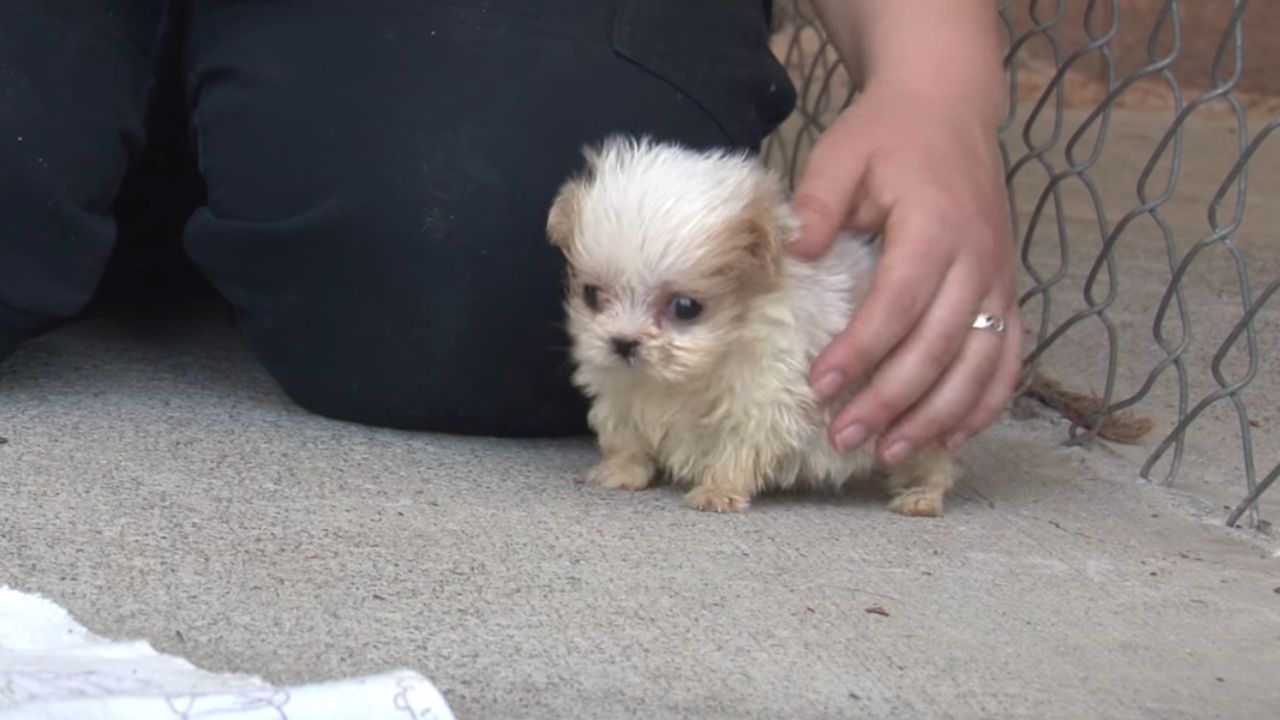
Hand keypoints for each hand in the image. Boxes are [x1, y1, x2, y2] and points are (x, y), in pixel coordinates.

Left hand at [785, 79, 1022, 465]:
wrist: (950, 108)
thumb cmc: (887, 135)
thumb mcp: (841, 154)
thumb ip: (818, 203)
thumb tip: (795, 254)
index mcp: (935, 225)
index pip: (898, 303)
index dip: (862, 351)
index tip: (821, 386)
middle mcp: (978, 259)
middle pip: (938, 346)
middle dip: (891, 400)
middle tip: (845, 436)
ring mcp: (1000, 279)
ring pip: (979, 365)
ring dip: (937, 416)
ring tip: (891, 454)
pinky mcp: (1008, 292)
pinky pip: (1008, 360)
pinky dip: (984, 405)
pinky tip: (951, 439)